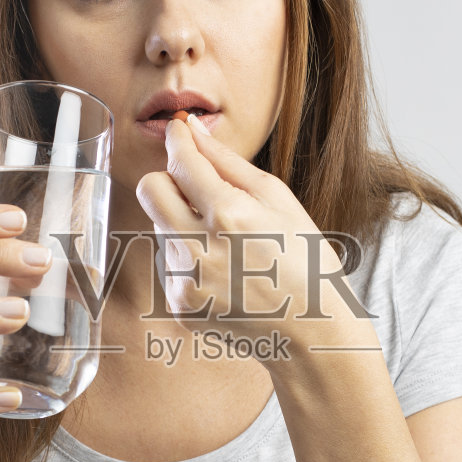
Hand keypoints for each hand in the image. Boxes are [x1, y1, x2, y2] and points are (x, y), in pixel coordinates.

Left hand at [134, 116, 347, 354]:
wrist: (312, 331)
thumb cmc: (304, 259)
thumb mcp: (278, 200)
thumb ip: (228, 162)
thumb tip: (192, 130)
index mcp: (228, 215)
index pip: (180, 162)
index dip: (178, 139)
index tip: (179, 130)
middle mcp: (199, 249)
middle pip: (149, 189)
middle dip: (169, 179)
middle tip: (198, 188)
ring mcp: (185, 281)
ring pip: (159, 227)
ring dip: (183, 224)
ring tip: (228, 245)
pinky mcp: (179, 304)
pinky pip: (168, 262)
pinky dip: (189, 259)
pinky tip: (224, 271)